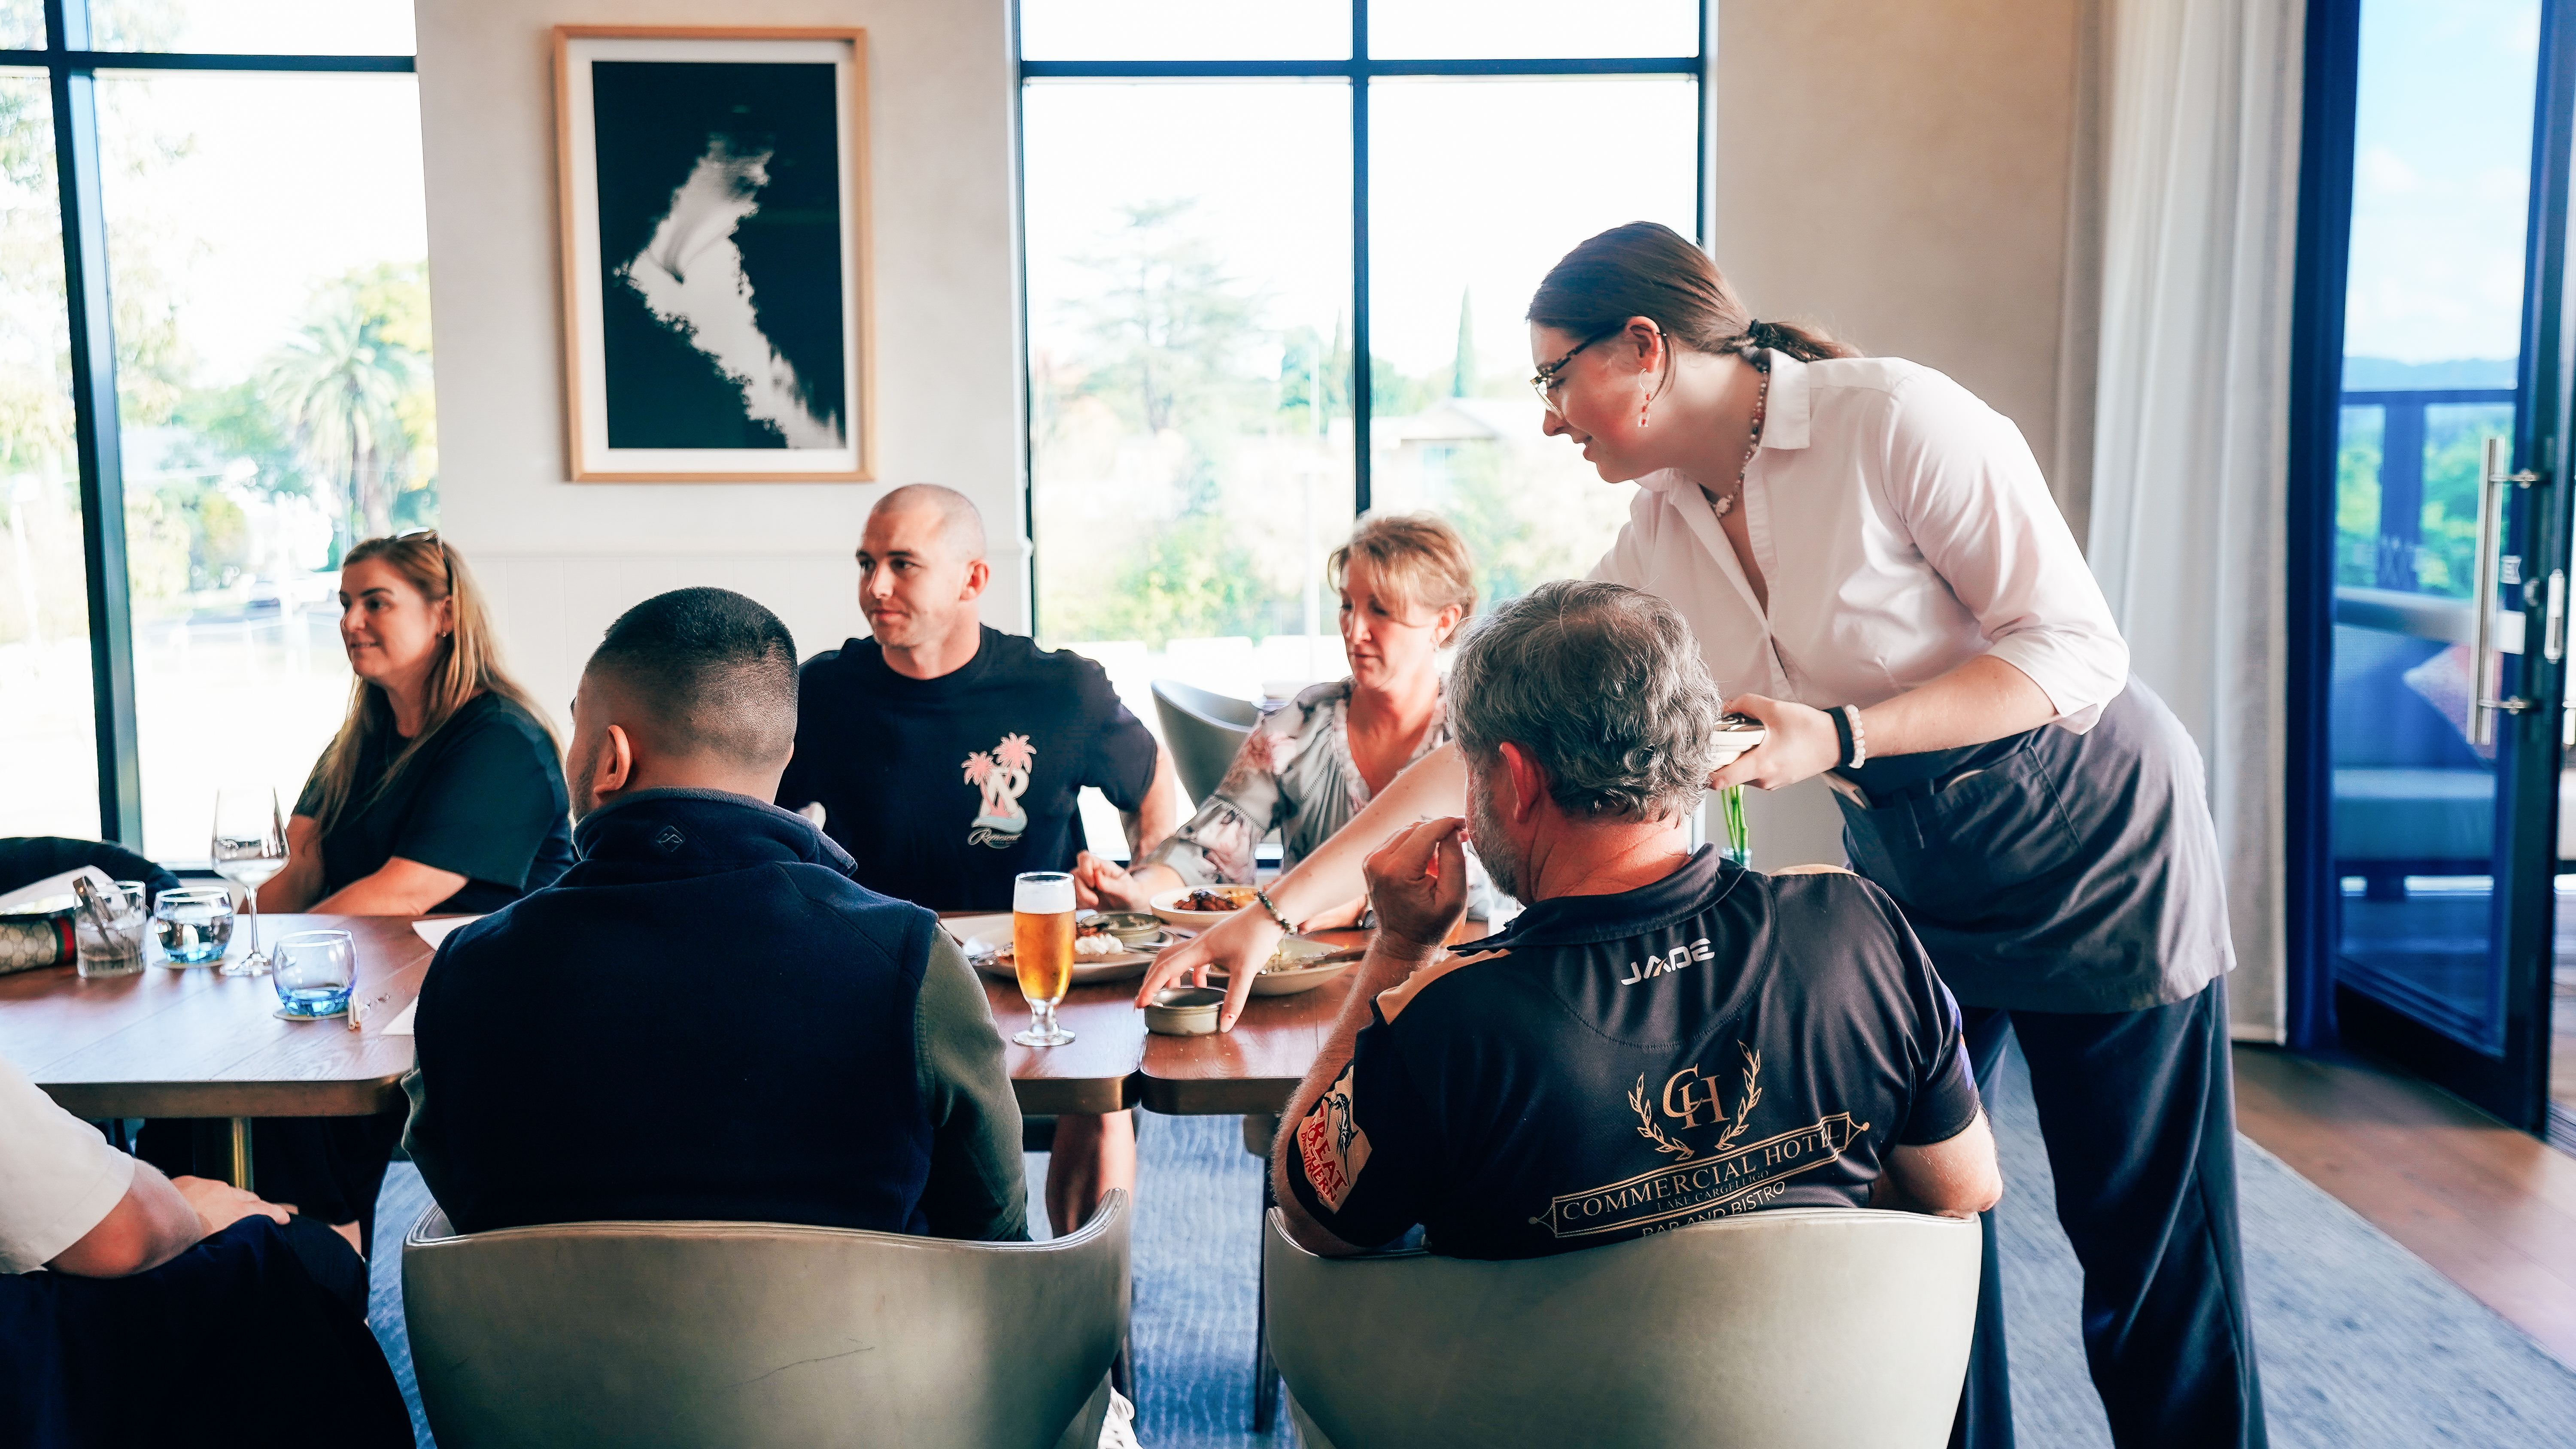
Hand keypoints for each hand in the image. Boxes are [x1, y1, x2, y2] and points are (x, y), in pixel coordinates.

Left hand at [171, 1175, 289, 1239]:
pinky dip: (202, 1194)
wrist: (149, 1221)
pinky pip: (202, 1186)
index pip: (266, 1210)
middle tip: (253, 1213)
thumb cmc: (178, 1242)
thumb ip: (225, 1244)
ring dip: (224, 1200)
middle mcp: (226, 1195)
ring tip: (217, 1212)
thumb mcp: (212, 1249)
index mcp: (236, 1213)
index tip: (285, 1217)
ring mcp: (207, 1185)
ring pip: (224, 1191)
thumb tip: (225, 1250)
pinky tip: (190, 1205)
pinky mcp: (188, 1181)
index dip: (277, 1213)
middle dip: (251, 1204)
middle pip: (247, 1197)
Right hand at [1071, 851, 1140, 910]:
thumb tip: (1096, 876)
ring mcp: (1086, 884)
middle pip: (1075, 874)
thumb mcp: (1127, 891)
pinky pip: (1071, 898)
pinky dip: (1078, 904)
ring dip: (1080, 898)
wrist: (1132, 907)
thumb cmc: (1132, 895)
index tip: (1093, 884)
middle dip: (1082, 890)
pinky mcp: (1082, 896)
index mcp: (1103, 867)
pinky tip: (1089, 907)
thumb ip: (1112, 884)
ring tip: (1094, 904)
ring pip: (1071, 887)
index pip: (1085, 858)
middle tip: (1095, 901)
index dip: (1084, 870)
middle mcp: (1092, 873)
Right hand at [1135, 902, 1284, 1031]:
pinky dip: (1190, 973)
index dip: (1150, 987)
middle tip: (1145, 1000)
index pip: (1166, 969)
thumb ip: (1235, 999)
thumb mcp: (1246, 971)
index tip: (1140, 1004)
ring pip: (1176, 958)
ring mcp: (1206, 942)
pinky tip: (1200, 985)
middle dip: (1151, 980)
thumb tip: (1224, 1025)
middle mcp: (1197, 943)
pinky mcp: (1215, 943)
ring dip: (1168, 976)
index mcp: (1199, 949)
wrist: (1271, 913)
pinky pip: (1194, 958)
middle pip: (1163, 960)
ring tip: (1168, 995)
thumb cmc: (1257, 936)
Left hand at [1362, 818, 1468, 957]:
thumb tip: (1452, 830)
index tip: (1466, 824)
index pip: (1426, 831)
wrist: (1401, 942)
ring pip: (1406, 831)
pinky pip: (1397, 839)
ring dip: (1427, 839)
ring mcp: (1371, 860)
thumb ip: (1455, 861)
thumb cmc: (1430, 925)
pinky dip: (1414, 845)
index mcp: (1398, 871)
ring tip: (1440, 864)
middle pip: (1416, 828)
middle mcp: (1379, 861)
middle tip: (1460, 843)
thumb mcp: (1454, 898)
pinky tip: (1425, 865)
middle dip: (1440, 831)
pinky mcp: (1370, 861)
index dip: (1449, 823)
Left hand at [1709, 694, 1840, 790]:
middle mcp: (1764, 780)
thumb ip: (1745, 704)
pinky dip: (1751, 761)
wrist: (1838, 741)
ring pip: (1741, 775)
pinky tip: (1759, 744)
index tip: (1697, 758)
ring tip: (1745, 738)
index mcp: (1761, 765)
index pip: (1720, 781)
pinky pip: (1755, 774)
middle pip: (1728, 776)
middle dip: (1722, 758)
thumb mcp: (1774, 708)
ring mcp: (1771, 784)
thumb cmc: (1810, 728)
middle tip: (1722, 738)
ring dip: (1738, 758)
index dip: (1703, 772)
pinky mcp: (1778, 781)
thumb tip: (1724, 706)